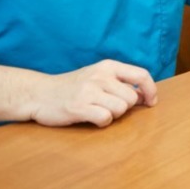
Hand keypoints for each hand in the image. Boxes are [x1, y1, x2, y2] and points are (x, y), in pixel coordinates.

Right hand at [29, 60, 157, 127]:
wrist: (38, 93)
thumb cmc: (73, 87)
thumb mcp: (98, 76)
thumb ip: (121, 83)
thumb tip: (147, 96)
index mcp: (108, 66)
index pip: (141, 75)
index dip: (151, 90)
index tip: (151, 102)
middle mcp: (100, 76)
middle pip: (132, 98)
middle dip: (125, 107)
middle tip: (108, 106)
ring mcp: (89, 91)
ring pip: (121, 109)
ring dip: (113, 115)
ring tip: (97, 110)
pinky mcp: (79, 107)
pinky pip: (106, 119)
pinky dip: (102, 122)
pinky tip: (91, 117)